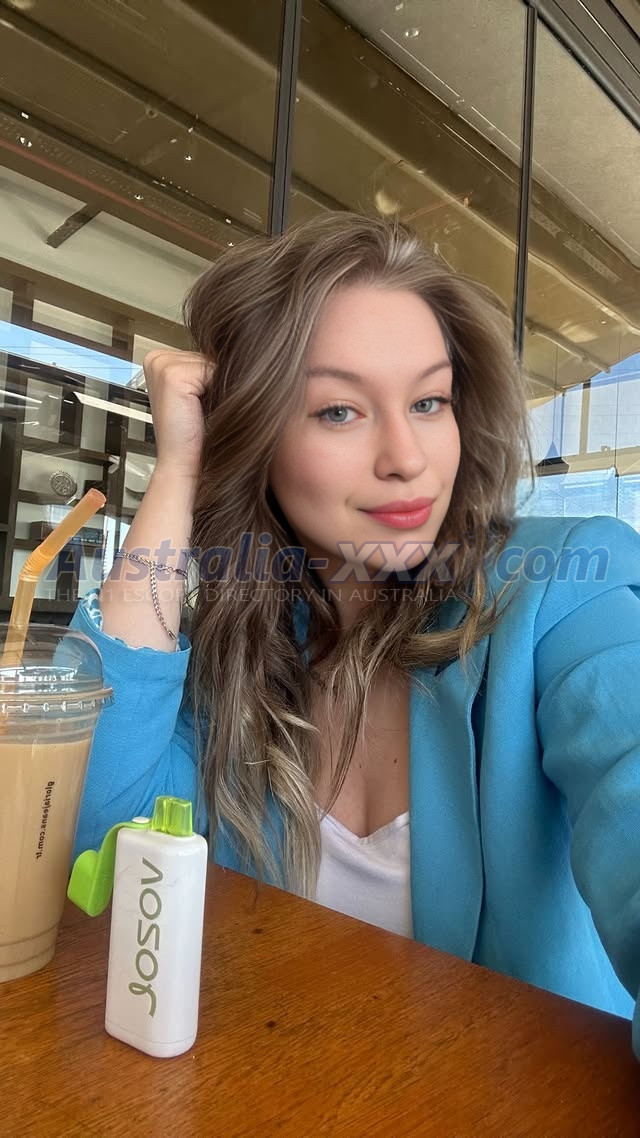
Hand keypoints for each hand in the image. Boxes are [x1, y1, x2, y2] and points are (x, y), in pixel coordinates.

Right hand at [142, 349, 213, 481]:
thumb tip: (239, 351)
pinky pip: (213, 372)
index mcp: (160, 360)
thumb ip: (208, 370)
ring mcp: (162, 364)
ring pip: (214, 363)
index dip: (215, 380)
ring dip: (219, 387)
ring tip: (203, 411)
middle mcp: (157, 358)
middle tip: (205, 410)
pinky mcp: (172, 375)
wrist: (184, 464)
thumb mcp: (200, 394)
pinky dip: (218, 391)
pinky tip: (202, 411)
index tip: (206, 403)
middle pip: (210, 356)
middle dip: (218, 382)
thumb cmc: (196, 434)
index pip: (205, 356)